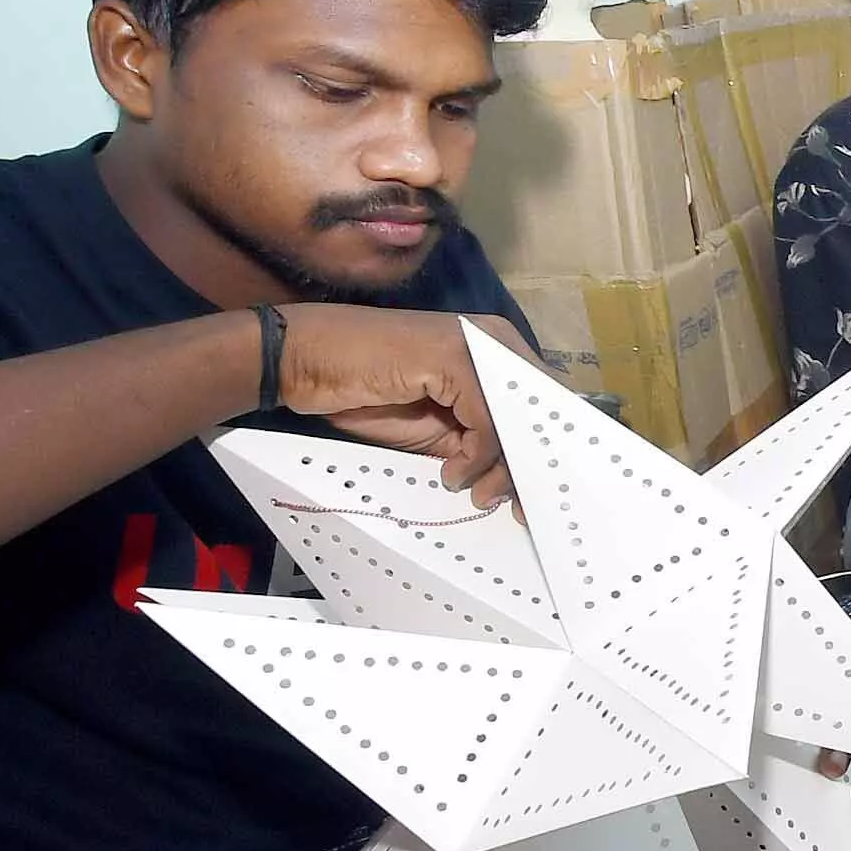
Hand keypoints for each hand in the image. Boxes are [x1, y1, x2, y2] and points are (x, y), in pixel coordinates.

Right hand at [276, 305, 532, 505]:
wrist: (306, 364)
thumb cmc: (369, 393)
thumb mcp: (441, 427)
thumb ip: (482, 438)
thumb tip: (524, 475)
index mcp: (498, 352)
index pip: (543, 404)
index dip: (544, 452)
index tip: (535, 498)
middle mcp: (496, 342)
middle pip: (541, 412)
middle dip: (534, 467)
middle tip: (519, 509)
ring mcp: (477, 345)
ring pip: (519, 421)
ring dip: (505, 469)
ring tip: (479, 493)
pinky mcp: (454, 358)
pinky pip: (488, 421)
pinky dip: (477, 456)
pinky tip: (453, 472)